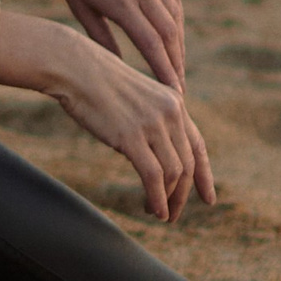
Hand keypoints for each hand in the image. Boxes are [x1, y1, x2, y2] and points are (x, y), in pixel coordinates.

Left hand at [0, 0, 186, 88]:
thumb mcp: (80, 8)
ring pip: (174, 13)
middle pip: (169, 32)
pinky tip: (173, 31)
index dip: (166, 70)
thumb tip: (120, 70)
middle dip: (176, 62)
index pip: (151, 44)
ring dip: (178, 41)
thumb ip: (102, 39)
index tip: (175, 92)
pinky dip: (175, 15)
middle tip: (179, 86)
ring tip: (176, 63)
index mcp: (119, 1)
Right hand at [0, 12, 216, 223]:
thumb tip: (155, 150)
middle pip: (188, 164)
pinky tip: (154, 210)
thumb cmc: (95, 80)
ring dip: (169, 200)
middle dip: (183, 194)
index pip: (197, 145)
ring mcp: (152, 124)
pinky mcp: (131, 136)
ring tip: (159, 214)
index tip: (208, 198)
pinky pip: (154, 176)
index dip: (204, 175)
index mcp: (173, 101)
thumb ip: (151, 117)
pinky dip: (157, 198)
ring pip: (174, 173)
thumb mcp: (135, 95)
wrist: (73, 66)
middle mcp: (170, 112)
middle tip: (172, 214)